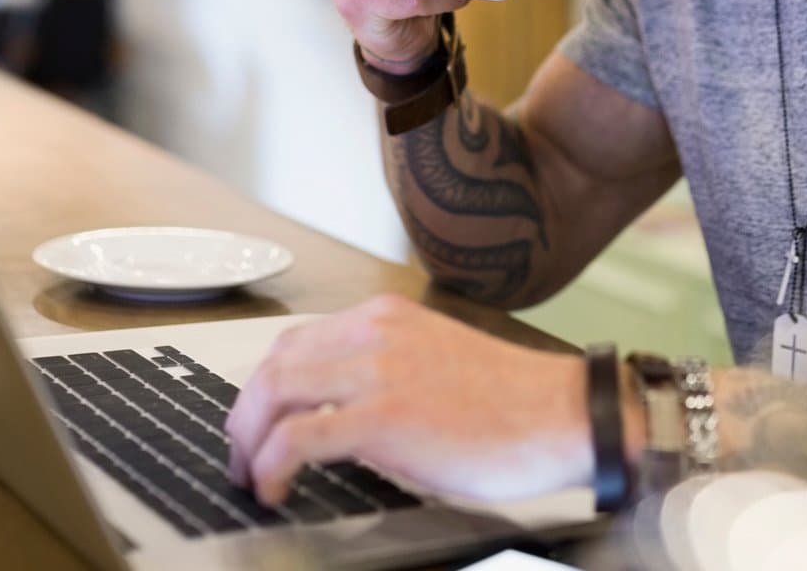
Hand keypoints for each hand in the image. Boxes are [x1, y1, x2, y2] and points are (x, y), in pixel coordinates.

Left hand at [223, 295, 593, 505]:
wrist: (563, 416)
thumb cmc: (515, 402)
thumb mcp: (438, 360)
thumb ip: (388, 367)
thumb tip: (343, 409)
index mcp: (387, 317)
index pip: (297, 341)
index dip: (266, 386)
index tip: (259, 421)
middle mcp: (375, 333)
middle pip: (274, 365)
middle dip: (246, 416)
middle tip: (243, 454)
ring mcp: (376, 373)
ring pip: (274, 394)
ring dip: (248, 441)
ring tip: (251, 476)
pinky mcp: (382, 418)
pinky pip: (297, 438)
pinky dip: (270, 465)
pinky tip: (273, 489)